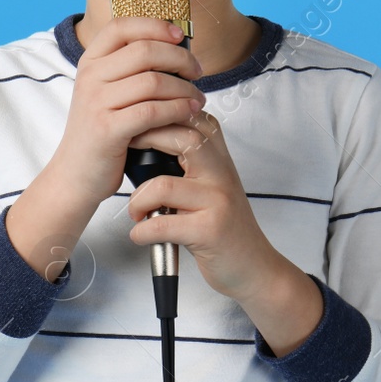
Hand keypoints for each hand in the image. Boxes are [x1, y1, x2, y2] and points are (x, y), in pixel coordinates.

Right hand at [49, 16, 206, 209]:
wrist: (74, 175)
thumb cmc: (101, 132)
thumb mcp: (106, 93)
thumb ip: (129, 70)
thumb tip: (174, 48)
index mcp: (90, 63)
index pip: (121, 26)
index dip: (153, 25)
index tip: (178, 36)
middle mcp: (90, 77)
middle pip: (144, 51)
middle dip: (179, 59)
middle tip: (197, 72)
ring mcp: (96, 102)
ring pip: (153, 81)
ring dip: (184, 88)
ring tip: (198, 98)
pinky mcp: (107, 129)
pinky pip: (152, 111)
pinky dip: (177, 109)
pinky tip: (189, 112)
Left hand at [124, 111, 324, 352]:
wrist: (254, 266)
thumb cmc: (222, 225)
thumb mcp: (209, 184)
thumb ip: (187, 161)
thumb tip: (140, 139)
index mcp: (219, 157)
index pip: (191, 117)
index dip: (159, 115)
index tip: (135, 127)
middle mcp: (222, 173)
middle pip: (181, 138)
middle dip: (144, 142)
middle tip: (126, 159)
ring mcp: (218, 200)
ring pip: (162, 185)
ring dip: (138, 201)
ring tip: (137, 212)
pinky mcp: (211, 230)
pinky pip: (162, 224)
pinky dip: (142, 232)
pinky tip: (141, 235)